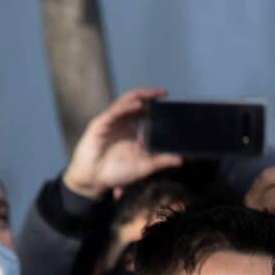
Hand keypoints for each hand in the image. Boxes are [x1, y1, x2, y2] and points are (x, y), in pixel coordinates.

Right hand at [62, 87, 182, 199]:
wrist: (94, 181)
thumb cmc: (115, 174)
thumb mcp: (143, 167)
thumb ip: (160, 161)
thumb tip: (180, 159)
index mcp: (130, 129)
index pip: (143, 111)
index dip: (154, 104)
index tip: (168, 100)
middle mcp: (120, 122)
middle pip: (134, 101)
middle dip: (148, 95)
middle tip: (163, 93)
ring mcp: (110, 122)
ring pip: (124, 102)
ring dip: (138, 97)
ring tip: (153, 94)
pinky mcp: (100, 125)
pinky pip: (114, 112)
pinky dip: (126, 107)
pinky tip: (138, 105)